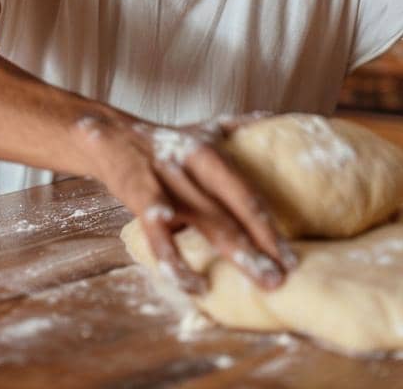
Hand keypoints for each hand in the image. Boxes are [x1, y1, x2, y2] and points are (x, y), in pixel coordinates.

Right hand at [76, 110, 294, 293]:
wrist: (110, 135)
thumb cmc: (166, 141)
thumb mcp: (204, 128)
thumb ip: (239, 126)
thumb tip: (273, 116)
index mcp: (212, 152)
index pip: (248, 192)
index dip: (270, 224)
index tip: (292, 255)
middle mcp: (195, 164)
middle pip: (235, 208)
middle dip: (262, 243)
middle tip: (283, 275)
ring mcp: (168, 181)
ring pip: (206, 222)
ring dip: (235, 253)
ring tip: (258, 279)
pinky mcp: (141, 197)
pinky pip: (160, 236)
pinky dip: (177, 260)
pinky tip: (197, 284)